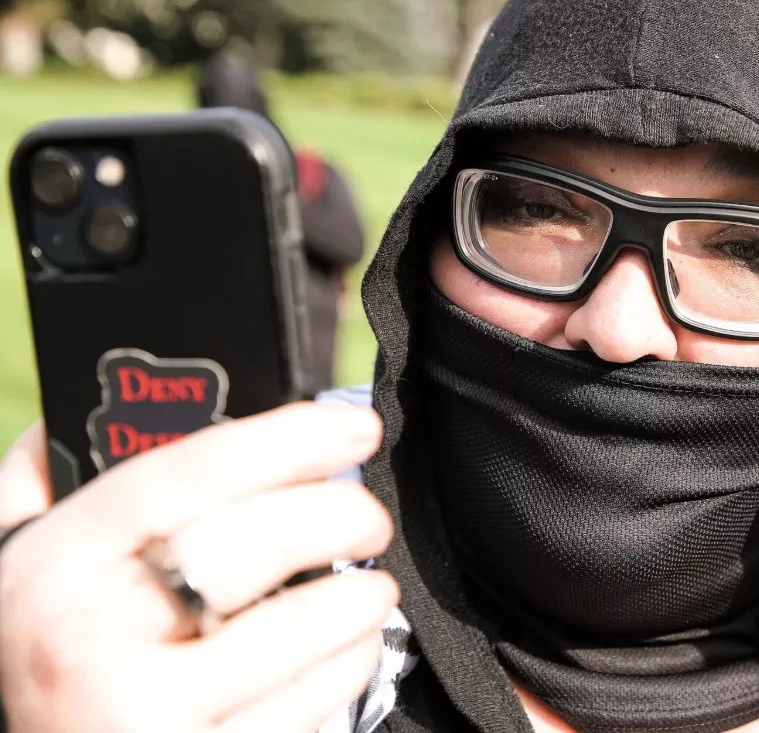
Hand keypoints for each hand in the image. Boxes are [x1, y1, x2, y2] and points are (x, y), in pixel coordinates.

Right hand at [0, 403, 395, 732]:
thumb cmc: (43, 650)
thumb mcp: (13, 562)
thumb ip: (46, 485)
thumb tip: (99, 409)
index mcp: (58, 562)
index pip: (188, 472)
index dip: (287, 439)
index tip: (354, 427)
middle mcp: (93, 638)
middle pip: (255, 546)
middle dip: (341, 518)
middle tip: (370, 520)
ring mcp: (143, 713)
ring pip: (298, 633)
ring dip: (359, 600)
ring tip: (369, 590)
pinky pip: (305, 708)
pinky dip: (347, 669)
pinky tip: (347, 652)